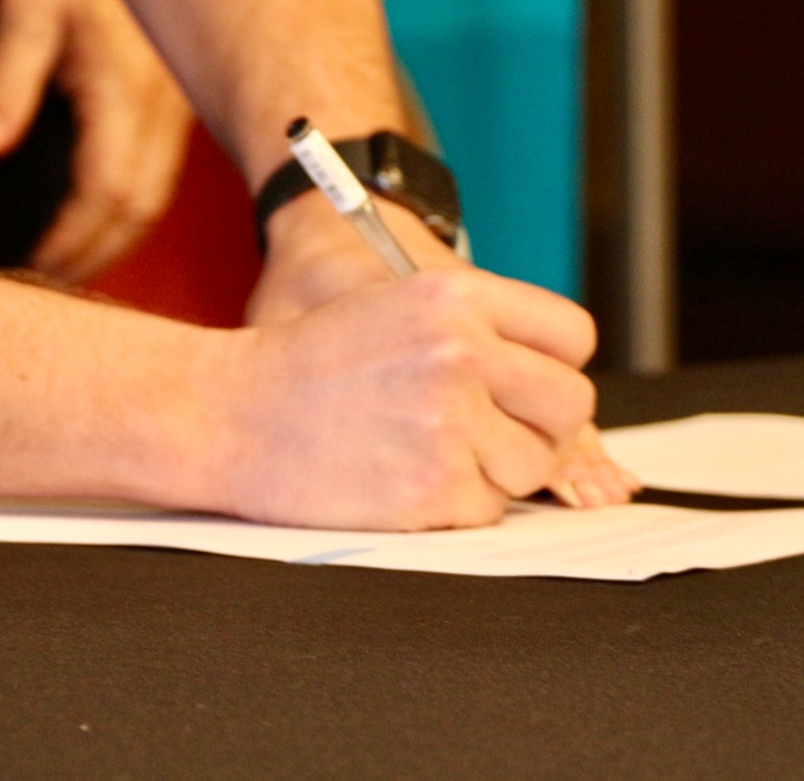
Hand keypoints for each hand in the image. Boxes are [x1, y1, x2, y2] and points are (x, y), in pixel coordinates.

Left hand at [0, 0, 192, 283]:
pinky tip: (103, 225)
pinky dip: (132, 214)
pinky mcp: (182, 111)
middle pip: (141, 211)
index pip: (107, 193)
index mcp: (127, 93)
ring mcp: (181, 114)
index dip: (73, 242)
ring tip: (71, 270)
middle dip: (96, 258)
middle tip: (48, 289)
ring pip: (158, 201)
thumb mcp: (28, 6)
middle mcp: (165, 113)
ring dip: (117, 242)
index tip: (34, 271)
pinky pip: (163, 178)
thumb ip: (4, 81)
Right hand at [245, 190, 640, 507]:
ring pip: (536, 463)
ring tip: (433, 451)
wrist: (229, 413)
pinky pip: (491, 508)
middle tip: (497, 432)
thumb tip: (556, 377)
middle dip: (542, 425)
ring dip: (497, 469)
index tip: (530, 386)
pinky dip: (458, 505)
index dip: (555, 366)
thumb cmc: (314, 363)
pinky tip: (408, 480)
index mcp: (458, 296)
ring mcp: (450, 421)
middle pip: (571, 403)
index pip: (573, 336)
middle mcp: (462, 351)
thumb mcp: (400, 306)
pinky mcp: (434, 487)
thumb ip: (483, 329)